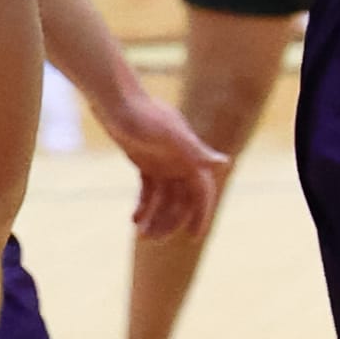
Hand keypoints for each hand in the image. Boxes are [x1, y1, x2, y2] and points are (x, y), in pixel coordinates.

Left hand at [90, 74, 226, 242]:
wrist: (115, 99)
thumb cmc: (144, 115)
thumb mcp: (169, 134)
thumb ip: (196, 150)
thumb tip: (225, 163)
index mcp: (190, 156)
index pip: (201, 191)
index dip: (200, 214)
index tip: (193, 237)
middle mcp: (179, 161)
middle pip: (181, 200)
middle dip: (170, 221)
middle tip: (152, 238)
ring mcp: (162, 162)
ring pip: (164, 199)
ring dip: (155, 217)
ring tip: (140, 233)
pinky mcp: (144, 161)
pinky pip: (148, 191)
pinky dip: (143, 205)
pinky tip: (134, 219)